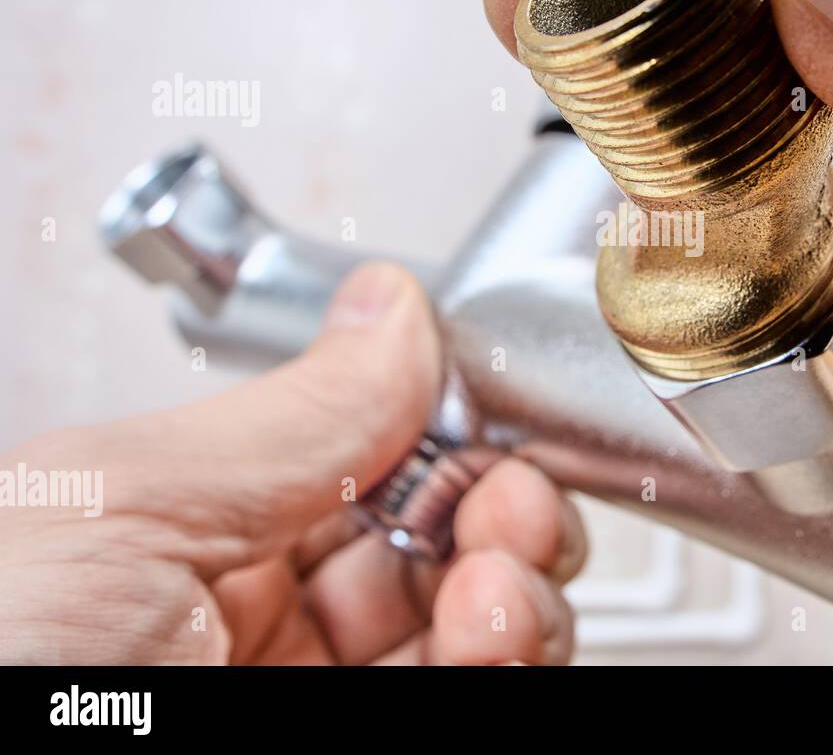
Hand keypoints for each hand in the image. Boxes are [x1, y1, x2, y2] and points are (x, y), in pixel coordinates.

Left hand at [0, 264, 585, 664]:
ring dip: (515, 591)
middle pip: (435, 550)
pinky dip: (508, 655)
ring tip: (494, 584)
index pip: (362, 463)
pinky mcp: (370, 745)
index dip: (442, 433)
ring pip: (471, 630)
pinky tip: (492, 633)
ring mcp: (314, 694)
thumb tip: (391, 314)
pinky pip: (471, 691)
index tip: (485, 420)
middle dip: (498, 512)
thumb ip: (288, 417)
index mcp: (184, 539)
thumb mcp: (124, 509)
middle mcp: (252, 628)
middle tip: (503, 509)